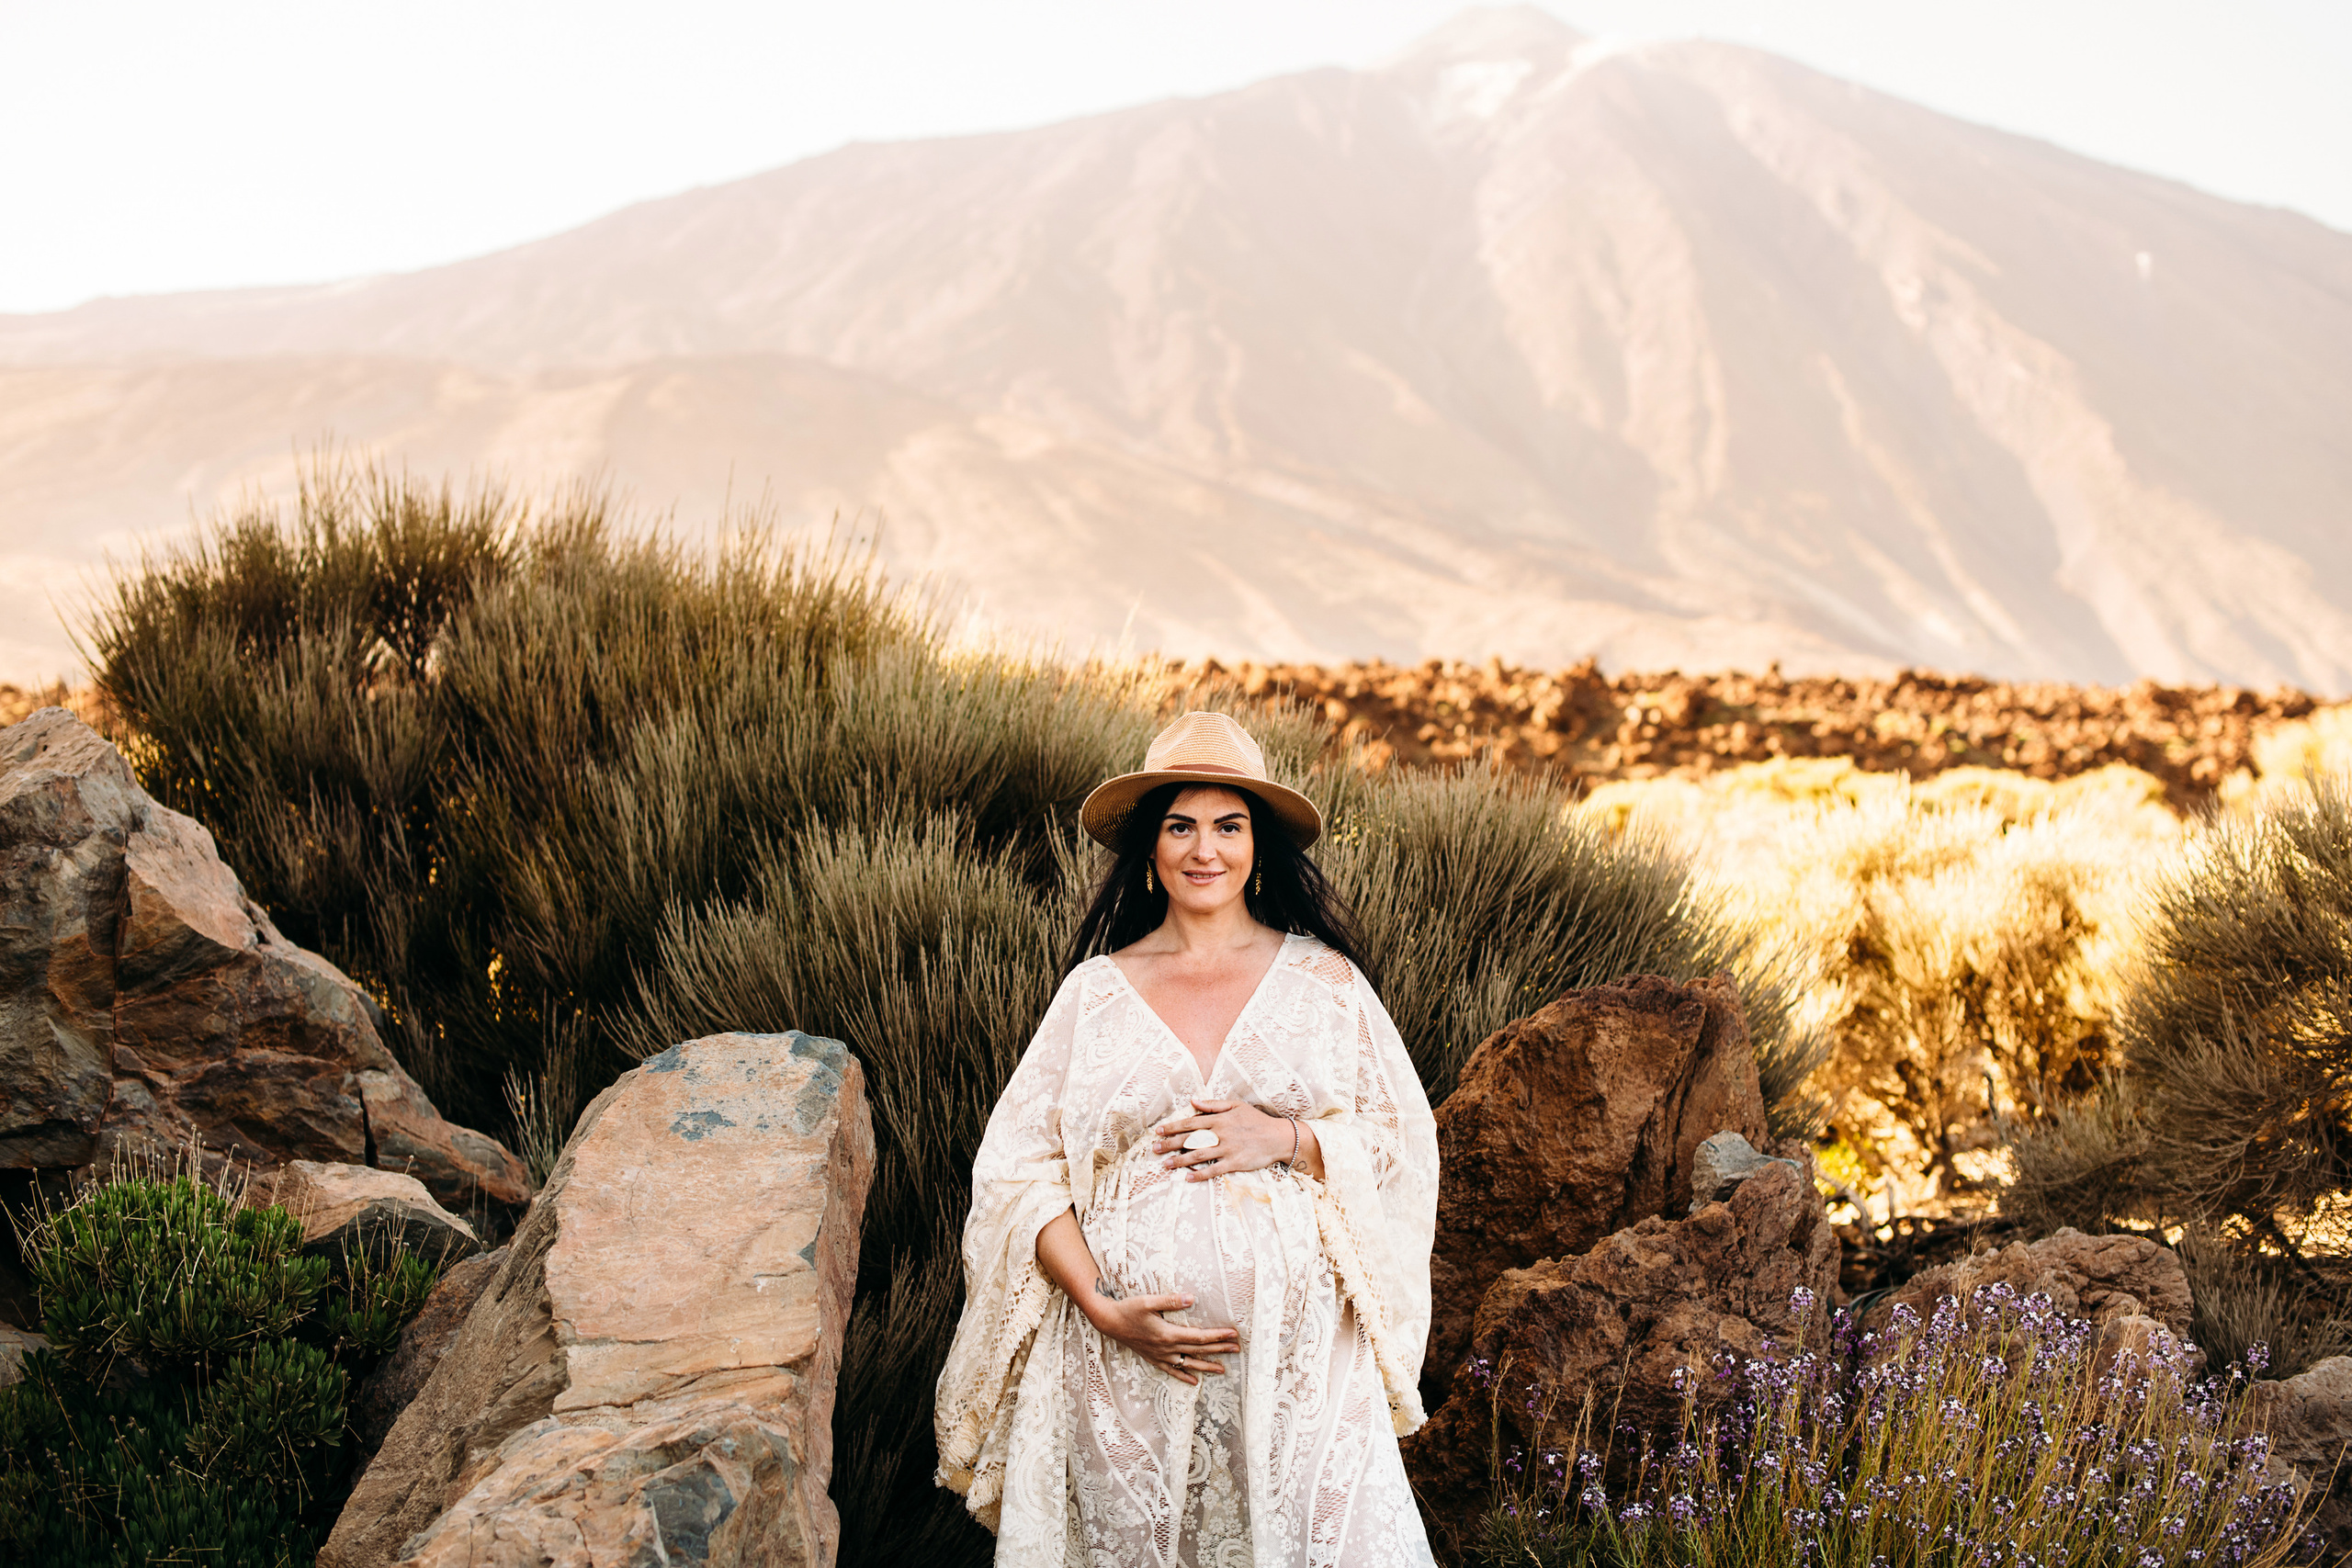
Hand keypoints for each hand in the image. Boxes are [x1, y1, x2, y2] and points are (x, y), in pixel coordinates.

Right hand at [1084, 1283, 1240, 1384]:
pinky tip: (1194, 1382)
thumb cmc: (1128, 1309)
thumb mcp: (1148, 1301)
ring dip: (1207, 1366)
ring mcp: (1160, 1356)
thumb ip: (1171, 1300)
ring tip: (1223, 1369)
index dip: (1217, 1336)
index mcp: (1168, 1334)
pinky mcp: (1154, 1359)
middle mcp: (1167, 1348)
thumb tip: (1192, 1298)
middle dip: (1218, 1350)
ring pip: (1188, 1363)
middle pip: (1198, 1350)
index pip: (1199, 1336)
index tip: (1232, 1334)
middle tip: (1236, 1349)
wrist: (1109, 1322)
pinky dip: (1184, 1376)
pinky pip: (1172, 1371)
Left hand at [1153, 1098, 1301, 1181]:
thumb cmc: (1256, 1120)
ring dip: (1180, 1160)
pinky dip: (1200, 1174)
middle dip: (1170, 1144)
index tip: (1159, 1131)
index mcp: (1219, 1119)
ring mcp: (1227, 1149)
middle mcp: (1221, 1134)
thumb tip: (1192, 1101)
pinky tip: (1188, 1178)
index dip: (1173, 1127)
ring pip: (1199, 1155)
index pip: (1191, 1123)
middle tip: (1155, 1149)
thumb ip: (1212, 1104)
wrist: (1278, 1137)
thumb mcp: (1236, 1106)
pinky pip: (1214, 1170)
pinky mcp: (1235, 1163)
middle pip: (1190, 1139)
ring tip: (1166, 1164)